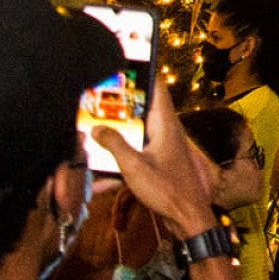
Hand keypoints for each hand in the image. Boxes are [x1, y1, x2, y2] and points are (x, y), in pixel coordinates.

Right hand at [96, 78, 218, 236]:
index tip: (124, 63)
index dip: (143, 73)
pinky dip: (120, 164)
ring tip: (91, 137)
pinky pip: (136, 156)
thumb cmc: (166, 188)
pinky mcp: (159, 162)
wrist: (187, 216)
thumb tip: (95, 128)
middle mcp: (167, 130)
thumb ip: (115, 145)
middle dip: (120, 106)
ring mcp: (163, 146)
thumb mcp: (134, 167)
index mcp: (165, 123)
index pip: (158, 88)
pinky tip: (101, 182)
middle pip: (142, 110)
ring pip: (136, 135)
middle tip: (95, 100)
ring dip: (116, 138)